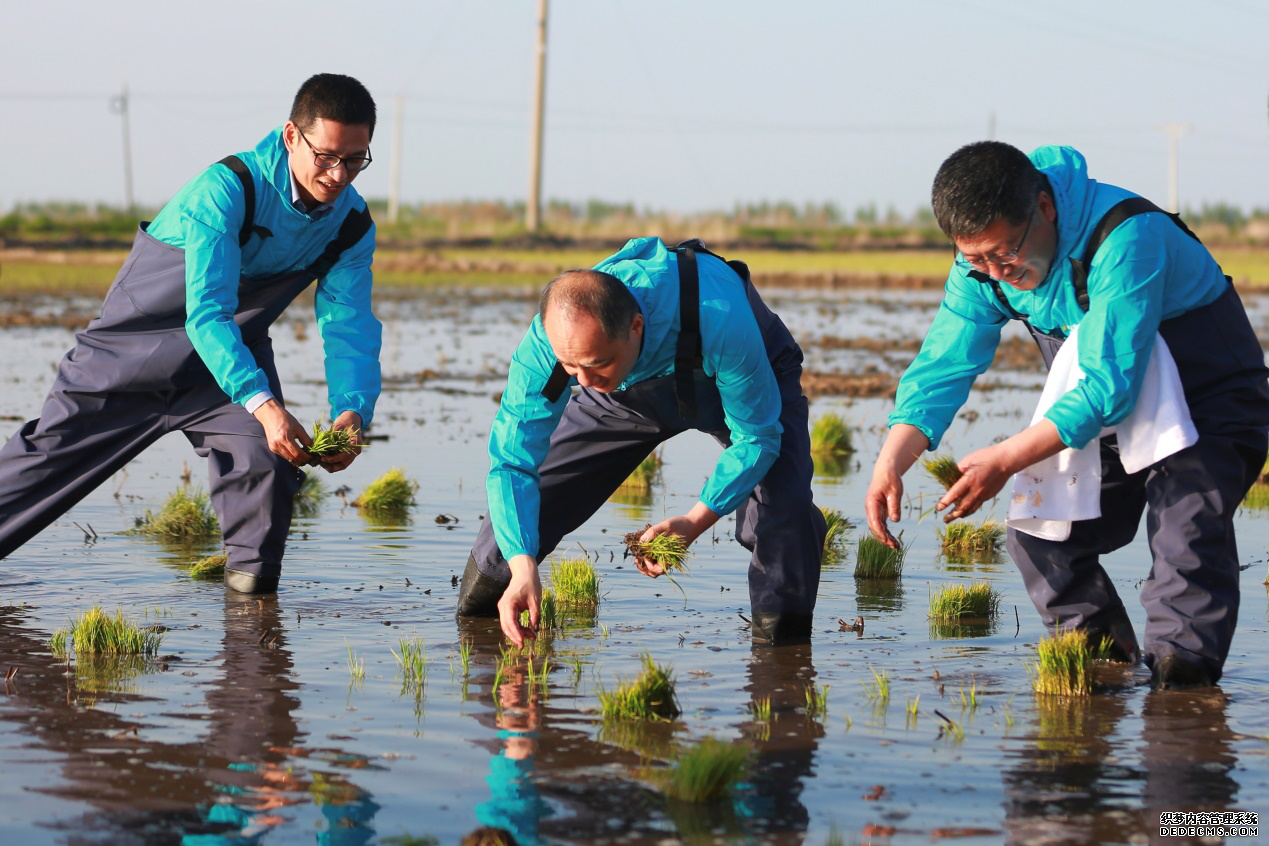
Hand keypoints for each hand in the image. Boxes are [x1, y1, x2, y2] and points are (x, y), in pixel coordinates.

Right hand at [252, 399, 312, 465]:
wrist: (270, 414)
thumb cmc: (285, 419)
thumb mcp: (298, 427)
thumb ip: (306, 439)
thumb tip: (312, 448)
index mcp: (285, 438)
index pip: (297, 454)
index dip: (305, 457)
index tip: (312, 457)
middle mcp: (278, 444)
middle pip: (292, 458)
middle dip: (301, 460)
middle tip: (309, 458)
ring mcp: (273, 447)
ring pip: (287, 458)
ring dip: (296, 459)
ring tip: (303, 456)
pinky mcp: (272, 447)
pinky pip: (283, 455)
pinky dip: (290, 455)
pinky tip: (295, 452)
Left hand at [319, 410, 363, 472]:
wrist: (352, 418)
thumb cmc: (345, 420)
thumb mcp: (338, 425)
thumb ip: (331, 436)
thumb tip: (321, 447)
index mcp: (356, 443)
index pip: (345, 456)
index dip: (333, 459)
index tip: (322, 457)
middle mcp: (356, 451)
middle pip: (344, 464)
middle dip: (331, 466)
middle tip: (319, 462)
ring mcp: (353, 453)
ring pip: (342, 465)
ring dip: (331, 466)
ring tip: (320, 462)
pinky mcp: (348, 454)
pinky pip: (340, 462)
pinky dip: (332, 463)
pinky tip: (323, 459)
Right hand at [498, 555, 540, 647]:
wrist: (524, 573)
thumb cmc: (530, 584)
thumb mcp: (536, 600)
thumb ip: (535, 615)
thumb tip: (534, 629)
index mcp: (509, 603)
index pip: (510, 622)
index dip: (516, 633)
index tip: (523, 642)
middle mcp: (503, 606)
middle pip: (506, 626)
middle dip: (516, 636)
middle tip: (528, 641)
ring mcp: (503, 608)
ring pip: (507, 625)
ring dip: (517, 633)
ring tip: (531, 636)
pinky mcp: (506, 609)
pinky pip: (510, 621)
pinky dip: (517, 628)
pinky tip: (527, 631)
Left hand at [634, 503, 717, 577]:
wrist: (692, 523)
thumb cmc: (681, 524)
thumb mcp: (666, 525)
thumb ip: (653, 532)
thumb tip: (640, 541)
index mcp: (671, 558)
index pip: (657, 570)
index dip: (648, 565)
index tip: (645, 554)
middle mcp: (669, 560)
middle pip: (654, 572)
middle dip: (643, 568)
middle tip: (636, 559)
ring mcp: (667, 557)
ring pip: (654, 567)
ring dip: (645, 564)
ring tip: (638, 556)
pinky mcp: (665, 552)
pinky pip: (656, 560)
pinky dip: (648, 558)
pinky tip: (644, 548)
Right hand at [865, 423, 928, 547]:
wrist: (886, 471)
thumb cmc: (890, 479)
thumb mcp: (895, 491)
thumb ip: (894, 505)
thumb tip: (895, 520)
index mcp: (872, 503)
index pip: (874, 522)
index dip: (882, 534)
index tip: (890, 542)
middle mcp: (870, 508)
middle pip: (874, 528)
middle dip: (883, 539)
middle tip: (895, 547)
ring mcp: (873, 510)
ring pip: (876, 528)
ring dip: (885, 537)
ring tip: (896, 546)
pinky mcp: (878, 511)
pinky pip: (880, 524)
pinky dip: (886, 532)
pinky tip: (893, 539)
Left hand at [936, 444, 1012, 520]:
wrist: (1006, 460)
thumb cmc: (986, 457)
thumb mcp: (968, 461)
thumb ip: (957, 471)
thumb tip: (949, 479)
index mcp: (969, 480)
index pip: (954, 494)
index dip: (945, 502)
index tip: (938, 508)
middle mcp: (976, 490)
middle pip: (962, 507)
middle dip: (952, 515)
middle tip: (944, 519)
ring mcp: (984, 494)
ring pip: (971, 509)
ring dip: (961, 515)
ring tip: (954, 518)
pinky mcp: (989, 495)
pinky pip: (978, 505)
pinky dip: (970, 509)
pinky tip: (966, 510)